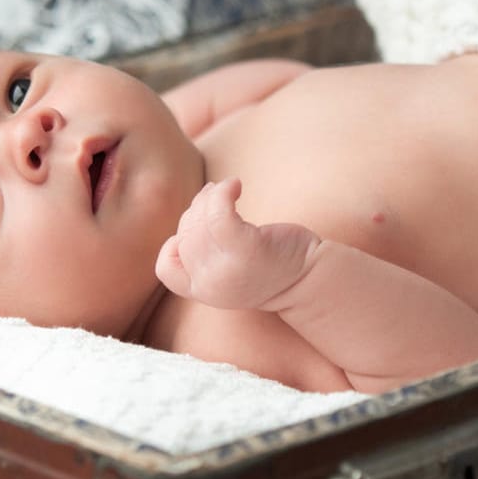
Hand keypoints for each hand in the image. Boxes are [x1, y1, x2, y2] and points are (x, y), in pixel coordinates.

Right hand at [155, 178, 318, 310]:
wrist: (311, 277)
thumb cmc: (269, 264)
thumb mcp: (229, 267)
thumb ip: (207, 251)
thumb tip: (197, 205)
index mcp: (203, 292)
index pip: (166, 268)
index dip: (176, 243)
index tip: (201, 230)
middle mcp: (211, 286)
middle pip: (184, 236)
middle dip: (197, 211)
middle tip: (219, 199)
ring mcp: (227, 269)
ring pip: (200, 222)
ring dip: (211, 197)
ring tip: (228, 191)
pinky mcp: (247, 250)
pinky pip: (219, 213)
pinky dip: (223, 192)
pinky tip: (236, 186)